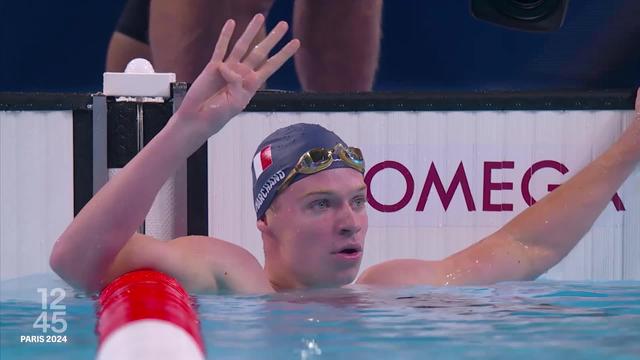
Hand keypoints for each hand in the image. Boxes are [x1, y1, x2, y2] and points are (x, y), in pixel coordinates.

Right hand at [177, 14, 298, 136]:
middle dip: (273, 38)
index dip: (283, 54)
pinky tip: (231, 23)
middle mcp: (242, 74)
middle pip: (260, 51)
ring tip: (260, 17)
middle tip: (284, 24)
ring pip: (243, 45)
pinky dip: (226, 35)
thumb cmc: (217, 116)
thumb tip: (228, 67)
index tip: (296, 42)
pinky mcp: (213, 66)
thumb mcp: (235, 103)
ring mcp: (228, 68)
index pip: (271, 65)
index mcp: (251, 85)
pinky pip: (221, 48)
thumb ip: (236, 84)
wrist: (198, 119)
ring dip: (251, 31)